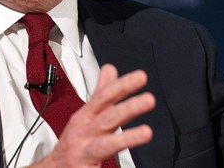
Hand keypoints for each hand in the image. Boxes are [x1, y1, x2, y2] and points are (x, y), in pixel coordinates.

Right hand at [32, 64, 154, 167]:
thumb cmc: (74, 140)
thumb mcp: (85, 114)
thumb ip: (101, 91)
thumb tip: (110, 69)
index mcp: (85, 116)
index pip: (104, 96)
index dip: (122, 86)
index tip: (140, 77)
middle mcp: (85, 133)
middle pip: (107, 118)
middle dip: (128, 108)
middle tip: (149, 99)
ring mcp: (85, 153)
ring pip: (106, 145)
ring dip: (127, 138)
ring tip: (147, 133)